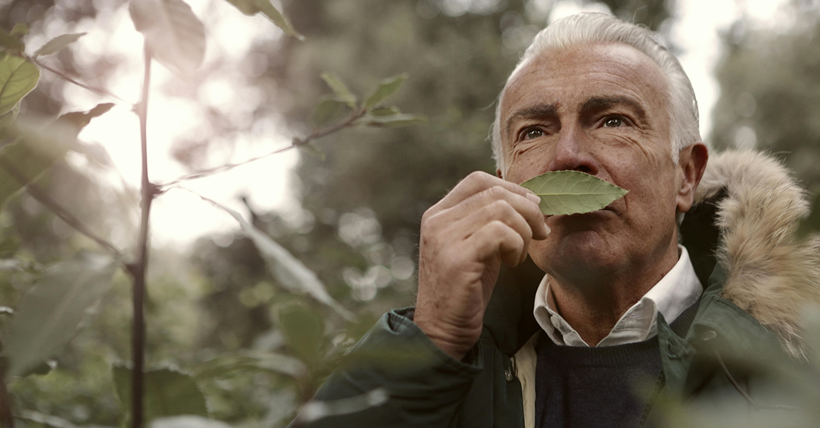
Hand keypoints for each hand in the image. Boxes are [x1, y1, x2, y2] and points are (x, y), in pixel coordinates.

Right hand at [414, 172, 549, 359]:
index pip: (478, 180)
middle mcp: (437, 220)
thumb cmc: (466, 288)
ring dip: (523, 231)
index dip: (512, 189)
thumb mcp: (476, 246)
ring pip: (501, 209)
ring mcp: (443, 237)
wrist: (442, 329)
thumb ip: (490, 221)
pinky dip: (516, 246)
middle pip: (494, 191)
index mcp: (439, 213)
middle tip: (539, 233)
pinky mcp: (456, 258)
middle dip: (527, 210)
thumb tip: (529, 198)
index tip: (531, 210)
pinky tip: (512, 263)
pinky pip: (500, 233)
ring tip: (519, 254)